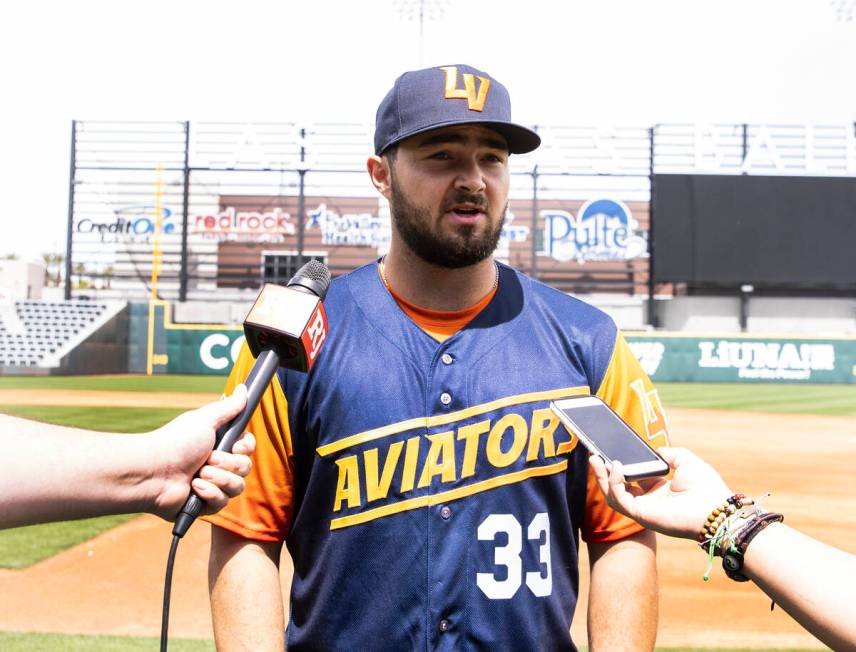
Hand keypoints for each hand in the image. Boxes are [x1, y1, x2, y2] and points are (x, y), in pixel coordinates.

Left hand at [151, 385, 255, 519]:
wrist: (153, 471)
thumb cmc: (176, 442)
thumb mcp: (206, 419)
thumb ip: (229, 407)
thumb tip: (244, 388)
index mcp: (219, 444)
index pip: (248, 448)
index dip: (246, 448)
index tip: (237, 445)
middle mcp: (218, 465)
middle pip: (246, 467)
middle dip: (229, 464)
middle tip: (209, 458)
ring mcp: (212, 485)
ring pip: (237, 486)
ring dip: (219, 479)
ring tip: (198, 474)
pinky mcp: (205, 504)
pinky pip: (222, 502)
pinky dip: (209, 493)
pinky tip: (193, 487)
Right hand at [589, 447, 732, 538]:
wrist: (716, 509)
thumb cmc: (706, 486)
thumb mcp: (685, 460)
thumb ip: (667, 453)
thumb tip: (654, 451)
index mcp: (659, 490)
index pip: (632, 478)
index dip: (620, 466)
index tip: (610, 452)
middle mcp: (648, 501)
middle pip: (618, 487)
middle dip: (604, 471)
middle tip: (594, 454)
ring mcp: (643, 509)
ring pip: (613, 495)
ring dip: (602, 477)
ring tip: (595, 458)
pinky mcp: (641, 514)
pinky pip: (619, 499)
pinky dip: (614, 483)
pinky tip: (616, 467)